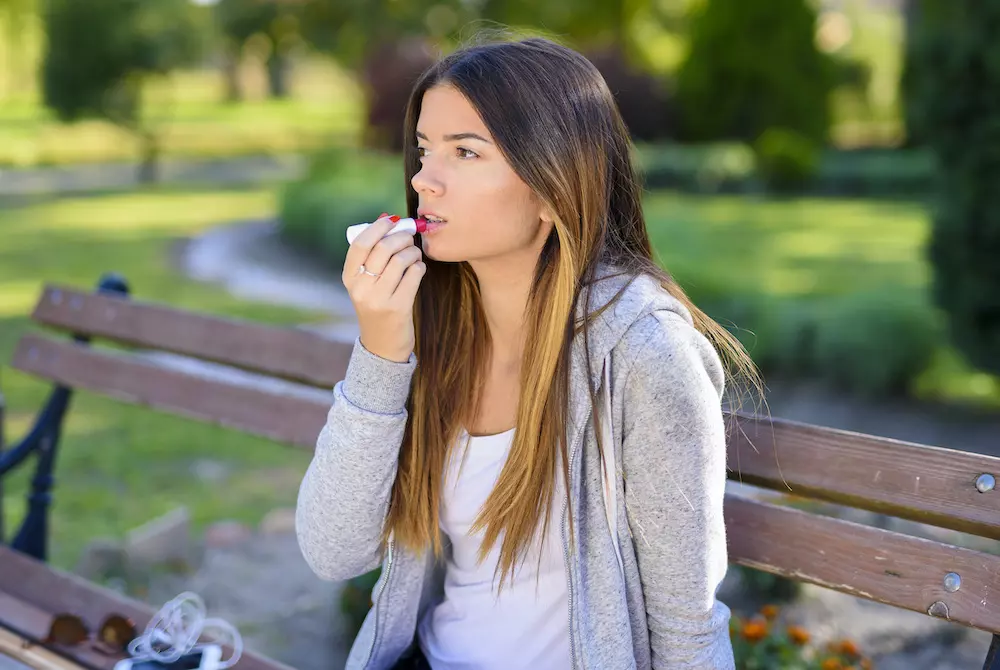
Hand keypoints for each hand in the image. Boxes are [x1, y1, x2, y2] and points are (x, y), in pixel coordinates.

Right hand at [342, 213, 425, 362]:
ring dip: (413, 251)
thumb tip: (387, 218)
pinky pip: (414, 275)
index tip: (391, 219)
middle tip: (410, 235)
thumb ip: (373, 254)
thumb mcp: (366, 283)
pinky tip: (418, 269)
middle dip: (401, 237)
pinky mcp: (398, 307)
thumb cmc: (378, 305)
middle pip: (383, 249)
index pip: (360, 244)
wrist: (383, 345)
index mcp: (349, 278)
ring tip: (415, 253)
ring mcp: (379, 299)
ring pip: (400, 260)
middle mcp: (360, 289)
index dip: (377, 227)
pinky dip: (419, 266)